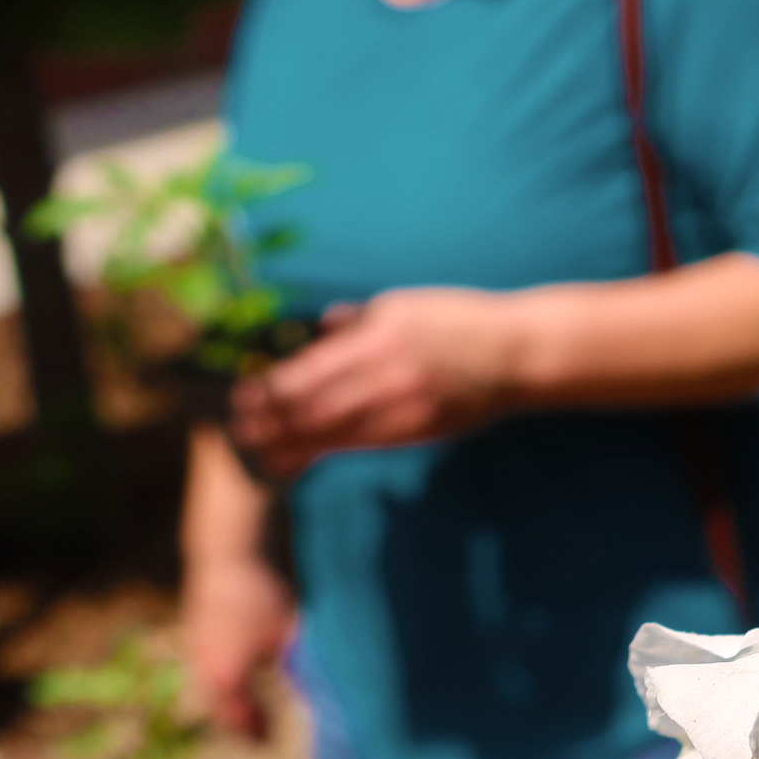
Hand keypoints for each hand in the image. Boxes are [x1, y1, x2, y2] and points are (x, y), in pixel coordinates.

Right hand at [183, 557, 295, 740]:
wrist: (225, 560)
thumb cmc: (259, 596)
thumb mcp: (285, 632)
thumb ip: (289, 661)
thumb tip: (299, 679)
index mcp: (228, 676)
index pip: (238, 719)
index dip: (253, 734)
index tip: (268, 744)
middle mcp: (206, 670)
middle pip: (221, 711)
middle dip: (240, 726)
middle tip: (259, 736)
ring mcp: (196, 653)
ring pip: (211, 692)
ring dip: (230, 706)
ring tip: (251, 713)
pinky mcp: (195, 637)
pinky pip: (207, 673)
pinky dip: (223, 685)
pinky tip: (240, 681)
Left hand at [231, 288, 524, 475]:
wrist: (518, 354)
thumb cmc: (462, 321)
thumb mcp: (405, 304)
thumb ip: (358, 321)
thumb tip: (318, 332)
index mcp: (376, 336)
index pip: (307, 371)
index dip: (268, 390)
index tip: (244, 394)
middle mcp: (384, 374)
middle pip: (311, 407)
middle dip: (270, 423)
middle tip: (241, 431)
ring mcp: (402, 406)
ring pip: (333, 432)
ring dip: (292, 444)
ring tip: (263, 451)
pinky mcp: (419, 429)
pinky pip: (364, 443)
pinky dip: (330, 449)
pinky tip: (309, 454)